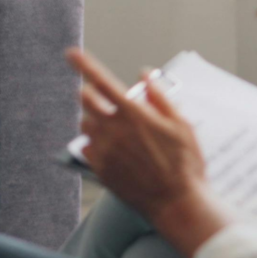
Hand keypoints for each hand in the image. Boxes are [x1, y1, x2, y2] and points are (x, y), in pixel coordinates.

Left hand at [66, 48, 229, 257]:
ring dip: (94, 120)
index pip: (101, 81)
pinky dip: (96, 144)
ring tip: (115, 130)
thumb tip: (144, 74)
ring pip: (85, 123)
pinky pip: (87, 147)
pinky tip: (114, 150)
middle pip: (85, 99)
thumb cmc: (185, 165)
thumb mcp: (181, 125)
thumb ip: (160, 97)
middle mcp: (113, 129)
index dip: (84, 64)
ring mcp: (104, 149)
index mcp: (133, 114)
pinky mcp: (99, 168)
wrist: (177, 204)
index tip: (71, 53)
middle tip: (101, 98)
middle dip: (90, 93)